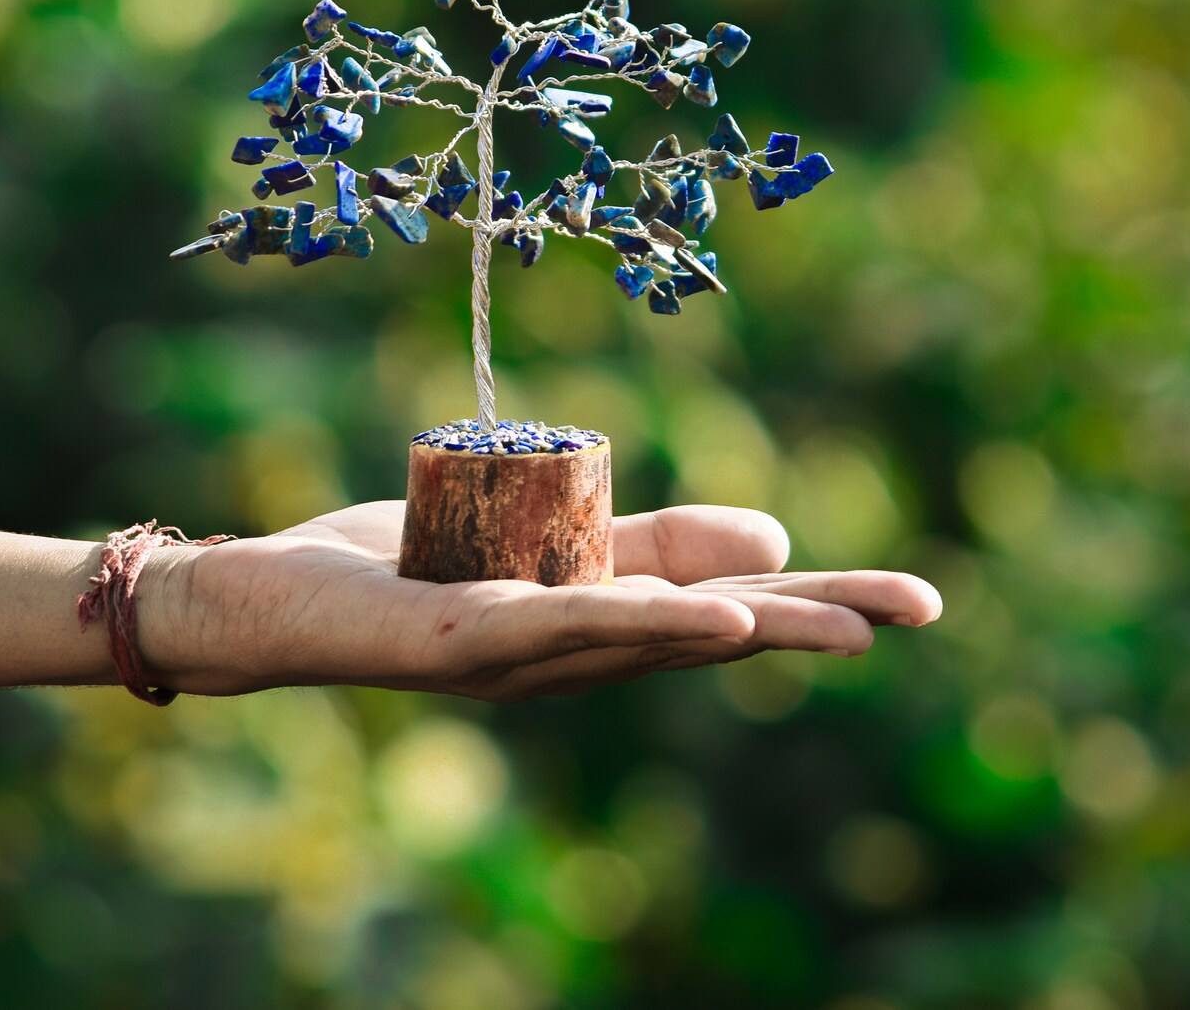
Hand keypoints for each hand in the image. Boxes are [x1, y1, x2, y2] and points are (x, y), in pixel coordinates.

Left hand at [141, 502, 940, 700]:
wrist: (270, 599)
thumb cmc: (409, 565)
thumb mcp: (549, 539)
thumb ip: (648, 542)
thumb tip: (772, 535)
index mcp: (595, 621)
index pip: (722, 609)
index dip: (813, 601)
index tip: (906, 602)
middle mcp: (570, 651)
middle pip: (707, 635)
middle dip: (812, 621)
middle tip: (919, 611)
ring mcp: (518, 654)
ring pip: (647, 637)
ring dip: (744, 624)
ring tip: (833, 620)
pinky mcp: (460, 639)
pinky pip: (561, 624)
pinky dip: (643, 619)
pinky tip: (711, 620)